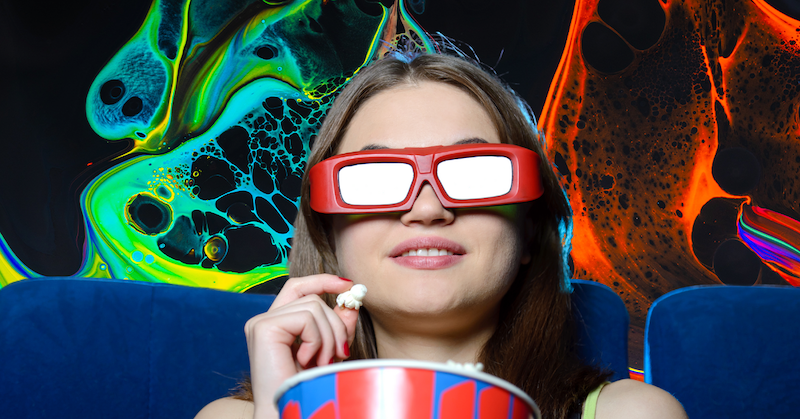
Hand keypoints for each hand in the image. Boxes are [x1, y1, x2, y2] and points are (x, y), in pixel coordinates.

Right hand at [245, 274, 359, 418]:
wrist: (287, 413)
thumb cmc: (307, 388)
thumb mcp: (329, 351)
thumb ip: (338, 326)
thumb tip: (351, 303)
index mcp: (277, 324)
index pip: (299, 287)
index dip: (323, 281)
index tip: (348, 285)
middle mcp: (265, 320)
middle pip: (313, 298)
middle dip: (336, 324)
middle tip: (341, 352)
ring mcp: (261, 323)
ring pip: (314, 306)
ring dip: (328, 337)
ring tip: (322, 362)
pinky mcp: (263, 328)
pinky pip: (306, 317)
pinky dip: (316, 340)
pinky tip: (307, 361)